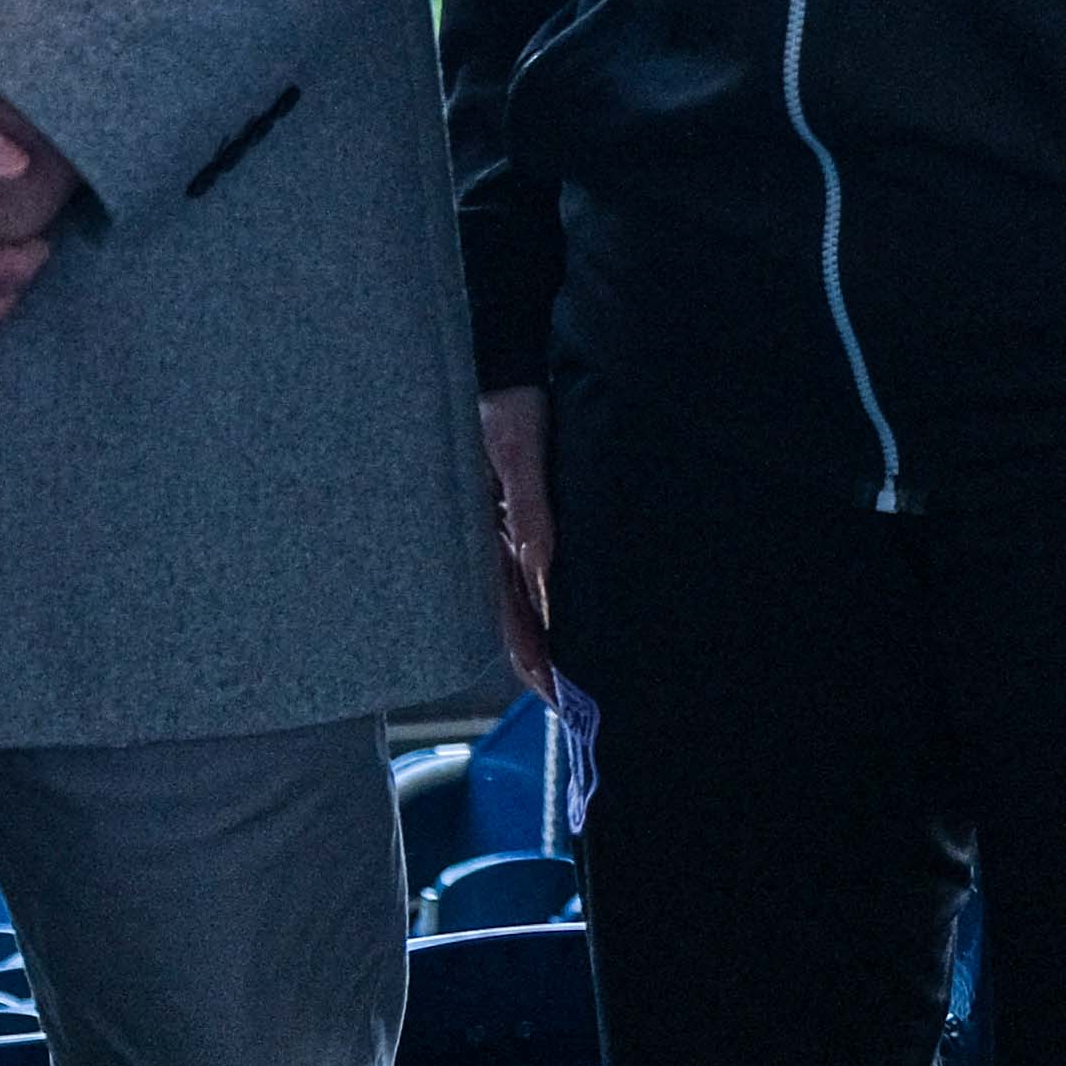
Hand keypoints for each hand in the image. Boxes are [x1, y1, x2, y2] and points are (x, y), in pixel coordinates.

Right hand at [476, 384, 557, 697]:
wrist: (506, 361)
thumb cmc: (506, 403)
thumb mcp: (518, 454)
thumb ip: (530, 511)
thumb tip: (544, 570)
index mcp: (484, 534)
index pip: (508, 616)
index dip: (533, 661)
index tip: (559, 698)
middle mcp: (495, 540)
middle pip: (518, 618)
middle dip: (543, 662)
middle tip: (575, 705)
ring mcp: (508, 529)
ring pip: (528, 599)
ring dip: (550, 637)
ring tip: (580, 674)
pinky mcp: (525, 512)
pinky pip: (537, 568)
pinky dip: (552, 601)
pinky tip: (573, 614)